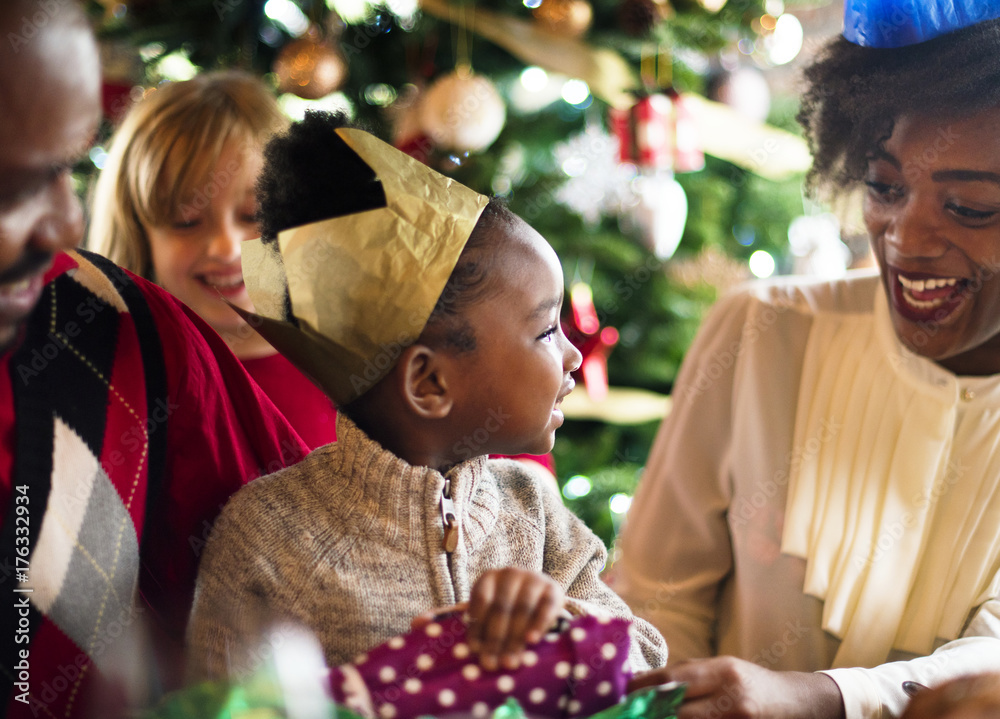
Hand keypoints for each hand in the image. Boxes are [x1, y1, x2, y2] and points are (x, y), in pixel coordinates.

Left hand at [466, 568, 564, 671]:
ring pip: (522, 609)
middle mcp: (510, 573)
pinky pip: (546, 607)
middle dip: (495, 639)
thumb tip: (477, 652)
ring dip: (515, 638)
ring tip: (510, 661)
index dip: (478, 626)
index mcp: (489, 577)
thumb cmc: (508, 609)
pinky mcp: (553, 588)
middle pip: (501, 608)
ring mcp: (533, 578)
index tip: (476, 651)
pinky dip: (538, 625)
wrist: (540, 596)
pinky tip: (531, 641)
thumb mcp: (492, 613)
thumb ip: (484, 629)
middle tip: (493, 663)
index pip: (481, 601)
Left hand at [628, 657, 844, 718]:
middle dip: (648, 713)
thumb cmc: (751, 683)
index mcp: (723, 671)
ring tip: (643, 717)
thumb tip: (644, 681)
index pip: (673, 679)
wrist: (797, 704)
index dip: (642, 687)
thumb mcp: (722, 669)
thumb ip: (687, 675)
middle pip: (677, 709)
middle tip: (625, 713)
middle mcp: (731, 697)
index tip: (620, 693)